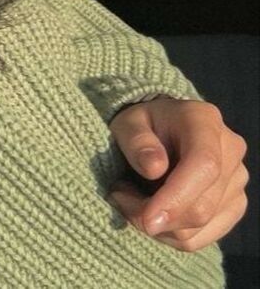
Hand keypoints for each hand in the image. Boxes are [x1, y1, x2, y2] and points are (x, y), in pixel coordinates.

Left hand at [108, 96, 248, 250]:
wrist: (161, 129)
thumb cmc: (142, 124)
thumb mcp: (128, 122)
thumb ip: (137, 140)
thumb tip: (154, 168)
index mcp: (205, 121)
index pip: (204, 165)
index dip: (177, 198)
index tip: (147, 220)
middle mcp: (230, 150)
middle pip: (202, 206)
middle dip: (155, 215)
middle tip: (119, 197)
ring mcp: (237, 180)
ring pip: (200, 226)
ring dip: (159, 225)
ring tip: (132, 199)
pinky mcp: (234, 205)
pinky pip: (202, 237)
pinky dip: (171, 234)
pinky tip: (153, 211)